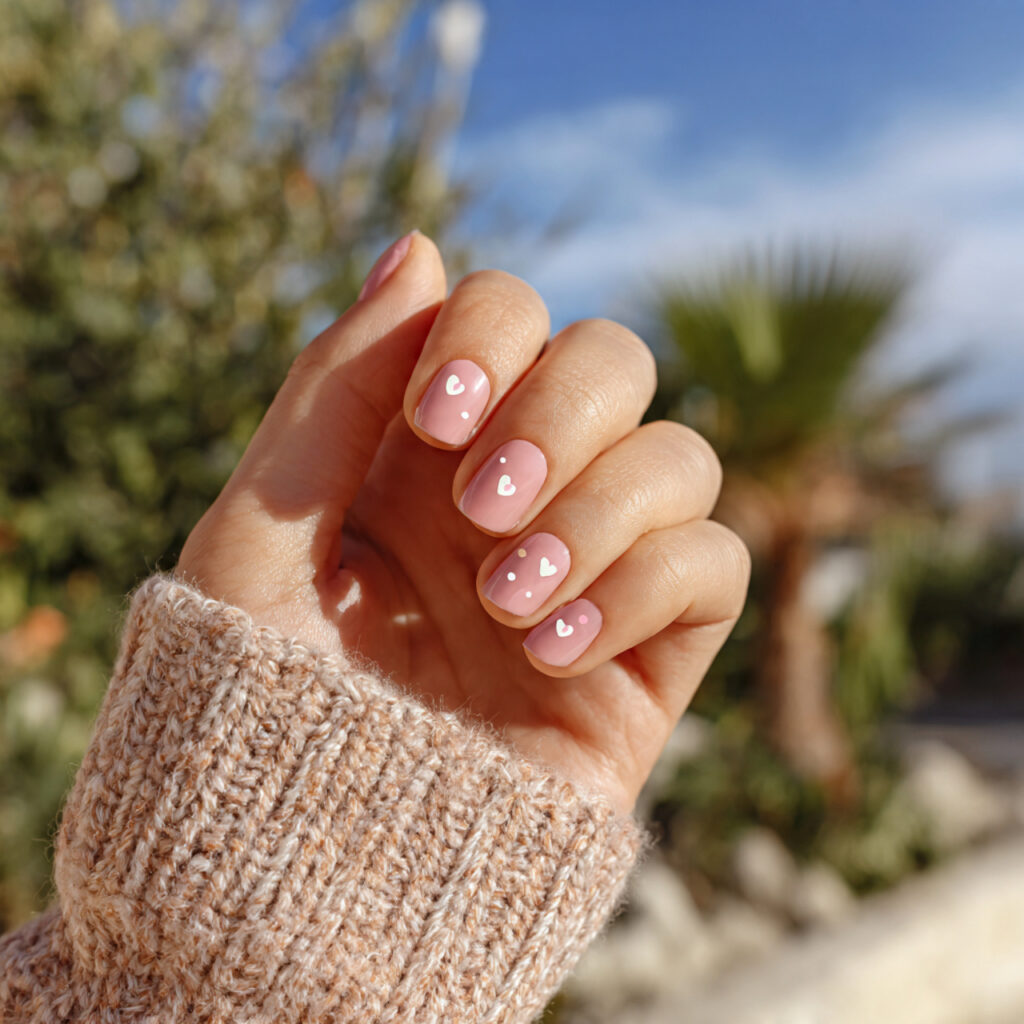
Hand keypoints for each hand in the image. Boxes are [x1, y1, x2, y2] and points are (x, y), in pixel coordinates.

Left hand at [176, 232, 749, 814]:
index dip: (491, 334)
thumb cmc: (255, 699)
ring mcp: (594, 563)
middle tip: (480, 510)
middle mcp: (522, 489)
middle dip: (561, 414)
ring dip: (601, 511)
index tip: (433, 419)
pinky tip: (550, 653)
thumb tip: (418, 245)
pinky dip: (643, 589)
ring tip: (507, 601)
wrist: (308, 866)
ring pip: (683, 455)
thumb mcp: (260, 531)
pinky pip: (715, 566)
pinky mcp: (651, 648)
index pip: (509, 312)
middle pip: (617, 359)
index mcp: (427, 446)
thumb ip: (331, 388)